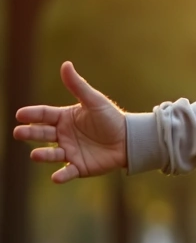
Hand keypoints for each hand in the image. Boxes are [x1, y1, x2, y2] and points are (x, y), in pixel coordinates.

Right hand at [12, 62, 127, 182]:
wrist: (130, 139)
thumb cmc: (111, 118)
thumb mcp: (94, 101)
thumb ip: (78, 86)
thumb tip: (65, 64)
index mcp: (64, 118)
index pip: (44, 115)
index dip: (32, 115)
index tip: (21, 114)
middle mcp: (62, 135)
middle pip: (42, 134)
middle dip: (29, 133)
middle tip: (19, 132)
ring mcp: (69, 152)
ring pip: (51, 154)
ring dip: (43, 155)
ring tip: (35, 155)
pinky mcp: (79, 167)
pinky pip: (68, 172)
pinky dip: (61, 176)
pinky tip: (56, 177)